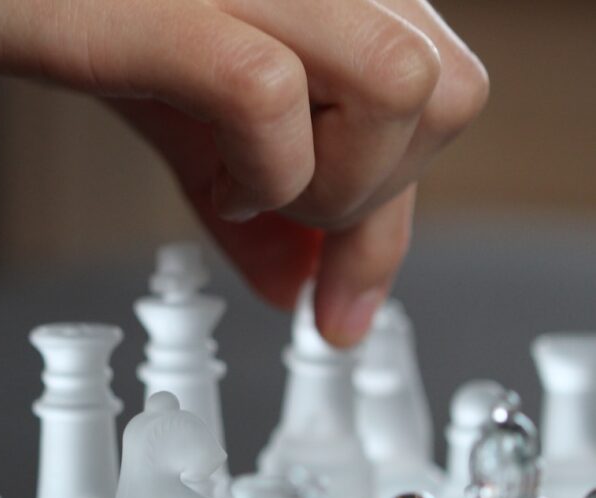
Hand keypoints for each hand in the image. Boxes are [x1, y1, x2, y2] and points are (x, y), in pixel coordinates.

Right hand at [0, 0, 487, 345]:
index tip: (342, 307)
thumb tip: (303, 282)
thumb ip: (235, 179)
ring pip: (403, 89)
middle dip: (377, 205)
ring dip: (331, 192)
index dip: (396, 216)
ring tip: (232, 194)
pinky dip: (261, 173)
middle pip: (447, 91)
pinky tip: (206, 183)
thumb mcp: (153, 97)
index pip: (431, 86)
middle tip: (281, 241)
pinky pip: (274, 97)